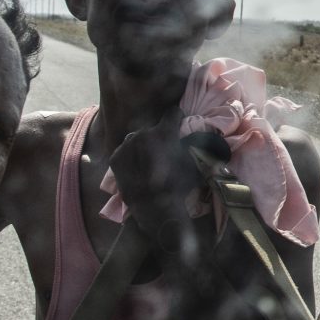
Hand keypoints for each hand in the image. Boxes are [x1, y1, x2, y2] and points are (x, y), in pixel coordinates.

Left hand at [109, 119, 210, 266]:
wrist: (155, 207)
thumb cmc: (178, 185)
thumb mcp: (194, 164)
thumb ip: (195, 147)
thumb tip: (204, 138)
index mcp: (163, 131)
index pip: (172, 112)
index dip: (177, 119)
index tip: (178, 125)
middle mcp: (142, 133)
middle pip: (153, 128)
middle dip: (158, 136)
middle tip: (164, 150)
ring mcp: (126, 145)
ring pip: (136, 138)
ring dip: (143, 145)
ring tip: (148, 160)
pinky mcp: (115, 157)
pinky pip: (125, 150)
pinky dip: (131, 156)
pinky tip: (137, 168)